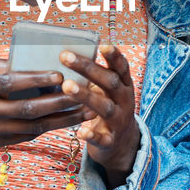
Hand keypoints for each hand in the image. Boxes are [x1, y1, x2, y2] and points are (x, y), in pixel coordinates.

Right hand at [0, 56, 91, 174]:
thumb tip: (29, 59)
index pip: (11, 83)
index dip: (36, 80)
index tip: (60, 75)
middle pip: (27, 108)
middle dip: (58, 103)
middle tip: (83, 94)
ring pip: (32, 127)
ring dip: (61, 121)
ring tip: (85, 112)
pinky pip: (26, 137)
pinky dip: (47, 130)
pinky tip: (66, 123)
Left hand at [60, 45, 137, 187]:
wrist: (123, 144)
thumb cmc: (109, 108)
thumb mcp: (108, 91)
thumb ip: (96, 76)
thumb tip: (66, 54)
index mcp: (124, 86)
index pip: (121, 68)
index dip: (114, 56)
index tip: (102, 45)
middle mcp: (124, 101)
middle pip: (110, 82)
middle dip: (89, 68)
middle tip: (65, 56)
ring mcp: (118, 121)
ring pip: (104, 107)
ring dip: (86, 96)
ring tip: (67, 86)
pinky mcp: (110, 141)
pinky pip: (102, 138)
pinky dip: (92, 135)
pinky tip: (81, 132)